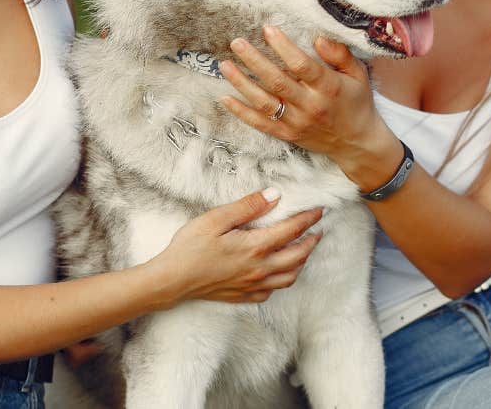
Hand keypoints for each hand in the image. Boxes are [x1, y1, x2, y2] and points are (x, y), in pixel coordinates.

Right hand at [150, 189, 322, 304]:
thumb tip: (274, 195)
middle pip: (298, 256)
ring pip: (289, 277)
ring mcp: (252, 285)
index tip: (318, 210)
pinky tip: (279, 273)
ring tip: (305, 250)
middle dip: (312, 241)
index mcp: (255, 247)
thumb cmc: (190, 248)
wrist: (172, 280)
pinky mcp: (243, 296)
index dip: (308, 218)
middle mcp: (259, 269)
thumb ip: (248, 207)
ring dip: (302, 262)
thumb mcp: (216, 219)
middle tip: (318, 230)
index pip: (291, 230)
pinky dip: (282, 281)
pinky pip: (272, 291)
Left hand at [218, 26, 399, 185]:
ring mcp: (297, 122)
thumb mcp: (357, 74)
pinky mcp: (287, 135)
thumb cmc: (357, 102)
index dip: (283, 46)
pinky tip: (225, 97)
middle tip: (237, 43)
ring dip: (242, 83)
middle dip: (254, 60)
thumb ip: (339, 54)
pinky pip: (260, 124)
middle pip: (277, 81)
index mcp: (328, 87)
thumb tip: (318, 38)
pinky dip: (241, 112)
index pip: (302, 65)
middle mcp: (310, 105)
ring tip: (225, 65)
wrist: (357, 143)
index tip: (267, 29)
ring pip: (264, 103)